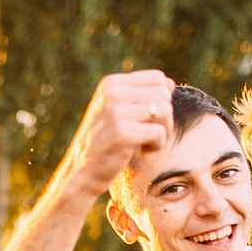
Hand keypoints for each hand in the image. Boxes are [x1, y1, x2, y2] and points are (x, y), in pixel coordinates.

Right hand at [60, 70, 176, 196]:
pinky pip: (160, 132)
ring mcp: (116, 112)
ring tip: (147, 141)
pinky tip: (143, 150)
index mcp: (111, 84)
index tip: (146, 118)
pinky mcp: (122, 133)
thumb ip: (139, 96)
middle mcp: (112, 93)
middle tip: (148, 133)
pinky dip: (158, 145)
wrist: (80, 172)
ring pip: (165, 111)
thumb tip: (170, 84)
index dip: (161, 99)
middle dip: (164, 117)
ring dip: (164, 130)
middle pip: (164, 94)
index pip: (157, 78)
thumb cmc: (104, 143)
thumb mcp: (116, 111)